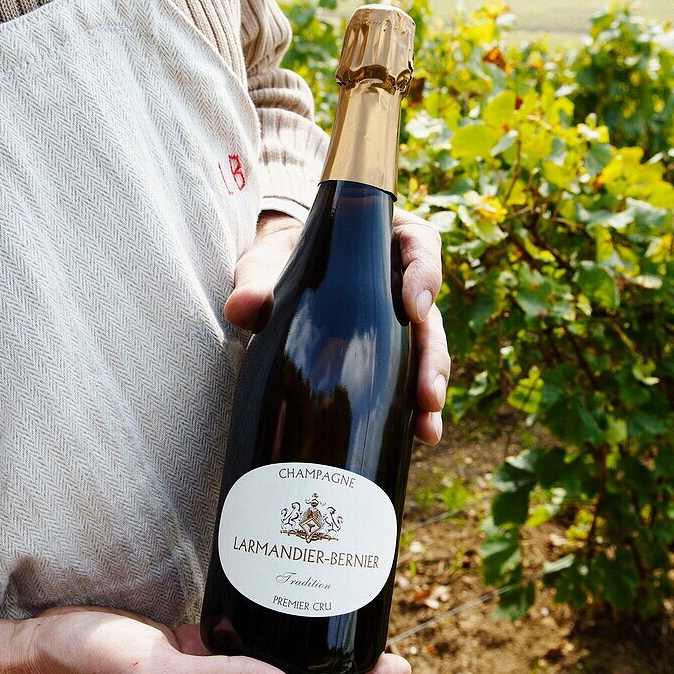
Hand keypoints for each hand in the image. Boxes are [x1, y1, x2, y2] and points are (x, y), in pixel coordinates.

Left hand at [227, 210, 449, 444]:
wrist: (271, 273)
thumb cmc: (278, 256)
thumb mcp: (265, 262)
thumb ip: (255, 280)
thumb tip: (241, 309)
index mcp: (384, 239)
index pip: (420, 246)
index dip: (426, 274)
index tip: (414, 307)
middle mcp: (402, 279)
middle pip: (431, 315)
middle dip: (432, 357)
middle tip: (427, 392)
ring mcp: (398, 319)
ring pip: (427, 351)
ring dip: (429, 387)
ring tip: (426, 426)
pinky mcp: (387, 349)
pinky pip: (407, 376)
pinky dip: (412, 406)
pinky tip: (417, 434)